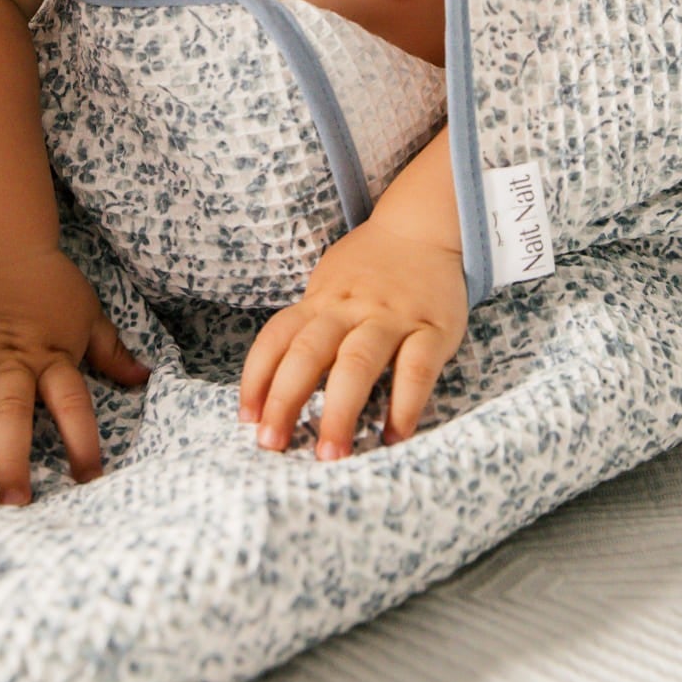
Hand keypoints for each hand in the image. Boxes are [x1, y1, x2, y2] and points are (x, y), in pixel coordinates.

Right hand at [0, 248, 149, 502]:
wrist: (1, 241)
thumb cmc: (50, 283)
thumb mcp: (88, 315)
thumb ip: (111, 352)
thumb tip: (143, 377)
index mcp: (51, 357)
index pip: (73, 403)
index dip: (82, 439)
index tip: (89, 479)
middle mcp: (11, 360)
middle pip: (12, 411)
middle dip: (12, 458)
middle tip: (11, 503)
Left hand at [238, 216, 466, 459]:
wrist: (426, 227)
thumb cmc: (371, 267)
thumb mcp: (330, 286)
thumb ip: (310, 327)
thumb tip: (275, 385)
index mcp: (321, 300)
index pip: (277, 338)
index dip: (256, 378)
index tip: (247, 419)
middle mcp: (351, 308)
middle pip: (309, 353)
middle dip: (286, 400)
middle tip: (272, 445)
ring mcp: (392, 317)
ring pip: (358, 362)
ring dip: (340, 410)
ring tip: (330, 453)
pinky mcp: (434, 328)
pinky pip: (417, 368)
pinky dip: (405, 405)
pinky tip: (394, 435)